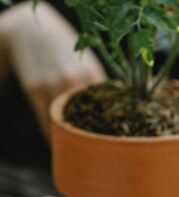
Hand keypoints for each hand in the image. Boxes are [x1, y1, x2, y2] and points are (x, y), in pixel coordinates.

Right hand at [0, 2, 105, 138]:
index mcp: (93, 73)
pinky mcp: (35, 89)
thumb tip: (115, 110)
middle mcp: (75, 79)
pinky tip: (57, 142)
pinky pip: (45, 119)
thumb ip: (98, 85)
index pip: (107, 105)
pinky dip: (51, 134)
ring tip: (77, 151)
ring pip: (64, 121)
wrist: (31, 33)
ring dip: (70, 138)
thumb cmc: (66, 51)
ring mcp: (54, 84)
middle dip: (92, 135)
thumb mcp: (86, 63)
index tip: (117, 141)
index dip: (112, 124)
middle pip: (87, 117)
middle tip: (99, 152)